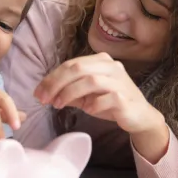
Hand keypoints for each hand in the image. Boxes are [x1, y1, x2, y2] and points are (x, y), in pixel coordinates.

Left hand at [34, 52, 155, 134]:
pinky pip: (106, 98)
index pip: (71, 64)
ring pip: (90, 80)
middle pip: (77, 68)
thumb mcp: (86, 96)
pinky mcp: (126, 97)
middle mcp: (111, 66)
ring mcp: (120, 81)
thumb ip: (69, 92)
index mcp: (100, 61)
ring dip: (70, 93)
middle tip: (44, 99)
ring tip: (59, 105)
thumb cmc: (111, 103)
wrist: (139, 116)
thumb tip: (45, 93)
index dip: (51, 78)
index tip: (38, 92)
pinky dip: (93, 104)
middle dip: (56, 83)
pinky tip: (88, 110)